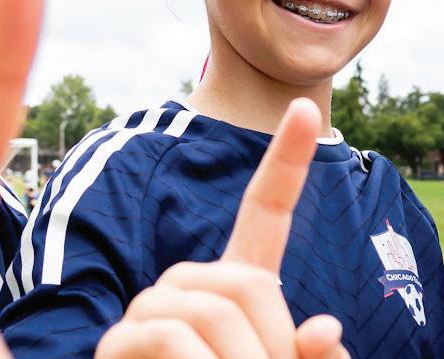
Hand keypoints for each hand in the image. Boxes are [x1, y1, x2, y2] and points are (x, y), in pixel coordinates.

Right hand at [94, 98, 347, 358]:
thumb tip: (325, 330)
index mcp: (235, 287)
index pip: (265, 212)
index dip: (287, 162)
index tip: (308, 109)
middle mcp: (186, 286)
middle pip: (248, 284)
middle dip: (273, 346)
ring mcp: (148, 309)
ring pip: (215, 313)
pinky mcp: (117, 341)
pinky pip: (174, 338)